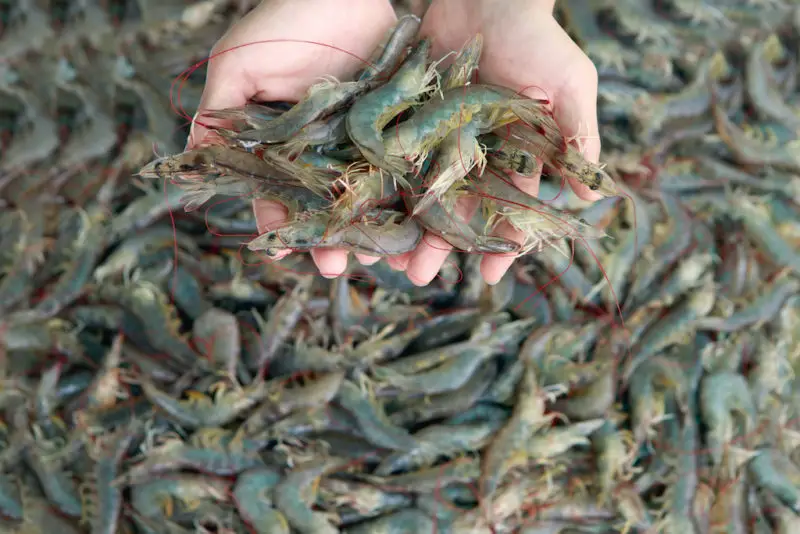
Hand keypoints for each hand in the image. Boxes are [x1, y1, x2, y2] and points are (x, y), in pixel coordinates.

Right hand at [187, 0, 396, 277]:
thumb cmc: (286, 21)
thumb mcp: (239, 64)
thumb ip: (220, 115)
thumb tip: (192, 161)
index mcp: (284, 145)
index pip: (277, 194)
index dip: (279, 223)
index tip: (285, 250)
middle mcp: (324, 152)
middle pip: (327, 208)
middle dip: (331, 240)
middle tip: (337, 267)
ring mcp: (364, 145)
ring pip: (369, 201)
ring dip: (374, 233)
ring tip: (382, 260)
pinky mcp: (401, 131)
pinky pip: (407, 176)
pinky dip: (413, 205)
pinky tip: (420, 233)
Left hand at [387, 0, 602, 285]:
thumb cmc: (536, 36)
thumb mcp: (567, 85)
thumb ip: (578, 137)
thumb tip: (592, 198)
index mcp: (515, 152)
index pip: (508, 208)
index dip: (501, 243)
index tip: (489, 276)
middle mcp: (475, 151)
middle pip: (455, 208)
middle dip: (440, 245)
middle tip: (419, 279)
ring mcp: (439, 134)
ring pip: (420, 190)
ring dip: (404, 224)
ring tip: (386, 259)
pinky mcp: (409, 115)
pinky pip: (393, 157)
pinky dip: (380, 185)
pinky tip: (365, 212)